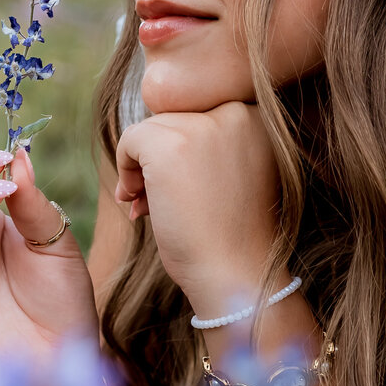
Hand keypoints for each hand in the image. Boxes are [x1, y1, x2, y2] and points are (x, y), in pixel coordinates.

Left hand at [114, 102, 281, 313]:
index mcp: (259, 115)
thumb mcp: (239, 170)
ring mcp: (204, 125)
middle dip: (159, 157)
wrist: (235, 273)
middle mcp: (237, 111)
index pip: (200, 111)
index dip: (184, 147)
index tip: (184, 184)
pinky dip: (125, 169)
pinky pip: (130, 138)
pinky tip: (136, 200)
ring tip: (146, 205)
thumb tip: (157, 118)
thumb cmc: (235, 232)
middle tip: (155, 199)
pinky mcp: (171, 143)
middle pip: (175, 116)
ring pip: (152, 128)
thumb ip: (212, 138)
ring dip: (141, 165)